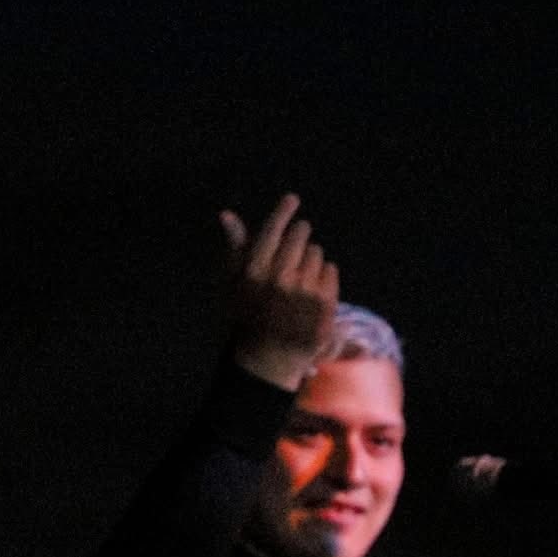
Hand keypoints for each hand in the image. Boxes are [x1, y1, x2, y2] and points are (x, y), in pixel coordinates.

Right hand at [219, 192, 339, 389]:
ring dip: (310, 260)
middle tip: (293, 252)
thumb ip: (235, 246)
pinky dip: (324, 276)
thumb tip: (226, 214)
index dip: (282, 212)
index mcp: (253, 273)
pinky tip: (310, 291)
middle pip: (299, 236)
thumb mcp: (232, 283)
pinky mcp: (326, 301)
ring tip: (298, 280)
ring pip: (317, 252)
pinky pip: (331, 269)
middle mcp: (279, 279)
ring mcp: (304, 290)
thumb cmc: (247, 317)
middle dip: (298, 237)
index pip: (271, 231)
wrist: (269, 358)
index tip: (292, 199)